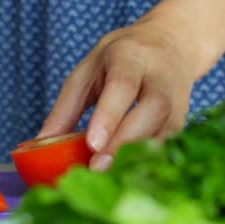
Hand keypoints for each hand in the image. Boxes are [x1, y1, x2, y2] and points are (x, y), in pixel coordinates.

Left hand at [37, 18, 194, 170]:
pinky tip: (127, 177)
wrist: (171, 45)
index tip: (93, 145)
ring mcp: (178, 100)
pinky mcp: (183, 121)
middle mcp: (161, 77)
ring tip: (110, 178)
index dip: (109, 116)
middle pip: (152, 109)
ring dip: (139, 157)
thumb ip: (66, 106)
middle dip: (125, 141)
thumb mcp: (88, 70)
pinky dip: (149, 162)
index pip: (123, 85)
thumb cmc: (122, 58)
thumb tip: (41, 144)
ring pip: (166, 130)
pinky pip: (170, 144)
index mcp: (131, 57)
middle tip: (98, 168)